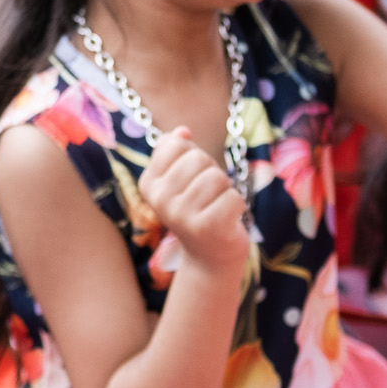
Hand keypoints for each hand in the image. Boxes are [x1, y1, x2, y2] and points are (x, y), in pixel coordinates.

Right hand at [137, 127, 249, 275]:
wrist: (209, 256)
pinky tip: (227, 219)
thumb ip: (175, 150)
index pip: (176, 145)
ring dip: (225, 190)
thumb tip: (182, 130)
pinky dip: (237, 205)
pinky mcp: (207, 228)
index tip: (192, 177)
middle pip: (198, 159)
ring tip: (217, 206)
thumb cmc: (196, 208)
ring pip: (217, 178)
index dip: (193, 155)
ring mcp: (182, 216)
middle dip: (212, 172)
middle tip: (208, 196)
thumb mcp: (179, 179)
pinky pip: (234, 197)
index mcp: (149, 184)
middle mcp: (160, 201)